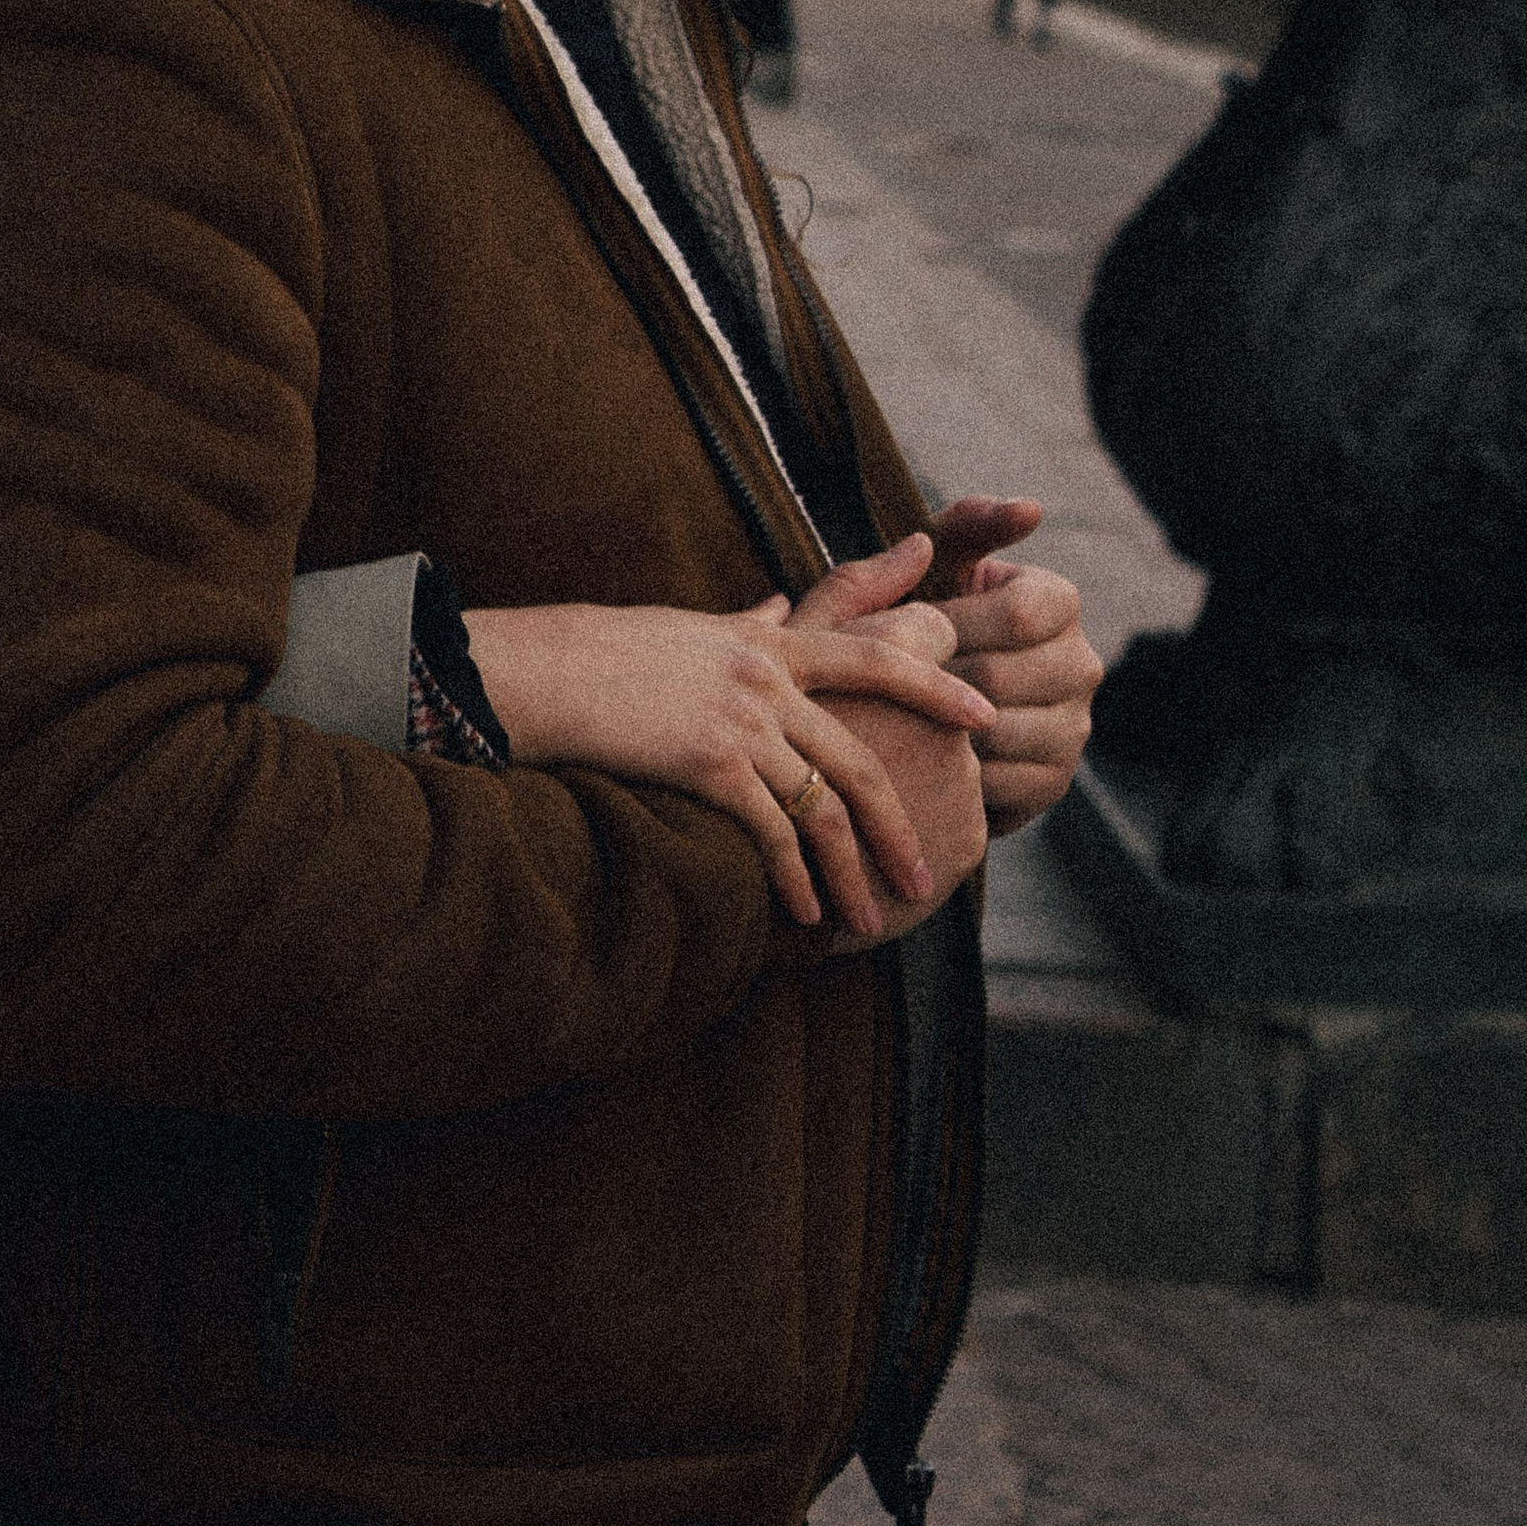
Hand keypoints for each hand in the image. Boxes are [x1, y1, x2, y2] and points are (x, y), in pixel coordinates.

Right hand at [461, 574, 995, 940]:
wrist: (542, 672)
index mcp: (766, 639)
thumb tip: (779, 606)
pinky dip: (794, 878)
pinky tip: (803, 915)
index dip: (935, 686)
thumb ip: (745, 623)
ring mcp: (740, 717)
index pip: (875, 657)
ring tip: (871, 919)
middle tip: (927, 873)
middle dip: (898, 823)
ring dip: (851, 872)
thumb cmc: (604, 653)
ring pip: (824, 805)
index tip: (983, 718)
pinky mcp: (710, 761)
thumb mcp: (686, 628)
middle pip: (861, 754)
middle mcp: (765, 673)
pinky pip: (773, 830)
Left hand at [925, 497, 1102, 834]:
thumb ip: (966, 525)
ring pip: (996, 732)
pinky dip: (952, 773)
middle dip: (933, 677)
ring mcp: (1075, 727)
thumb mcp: (936, 565)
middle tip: (886, 678)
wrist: (923, 702)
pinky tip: (921, 755)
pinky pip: (999, 783)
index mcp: (1060, 600)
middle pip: (1001, 677)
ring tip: (896, 714)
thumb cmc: (924, 614)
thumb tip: (1033, 508)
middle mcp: (1083, 663)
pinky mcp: (1055, 781)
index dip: (953, 623)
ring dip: (936, 726)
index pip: (1020, 614)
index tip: (906, 627)